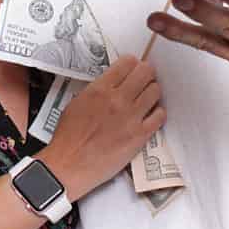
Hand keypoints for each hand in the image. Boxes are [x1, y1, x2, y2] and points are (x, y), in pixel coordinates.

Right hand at [39, 55, 165, 198]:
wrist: (69, 165)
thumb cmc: (68, 137)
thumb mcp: (77, 103)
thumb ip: (97, 91)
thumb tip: (113, 84)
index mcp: (100, 89)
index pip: (127, 63)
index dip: (132, 64)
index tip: (133, 68)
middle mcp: (118, 100)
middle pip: (145, 73)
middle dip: (146, 74)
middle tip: (144, 79)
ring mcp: (131, 117)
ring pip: (155, 91)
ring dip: (153, 92)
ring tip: (147, 97)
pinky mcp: (139, 136)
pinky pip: (159, 116)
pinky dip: (158, 113)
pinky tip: (151, 115)